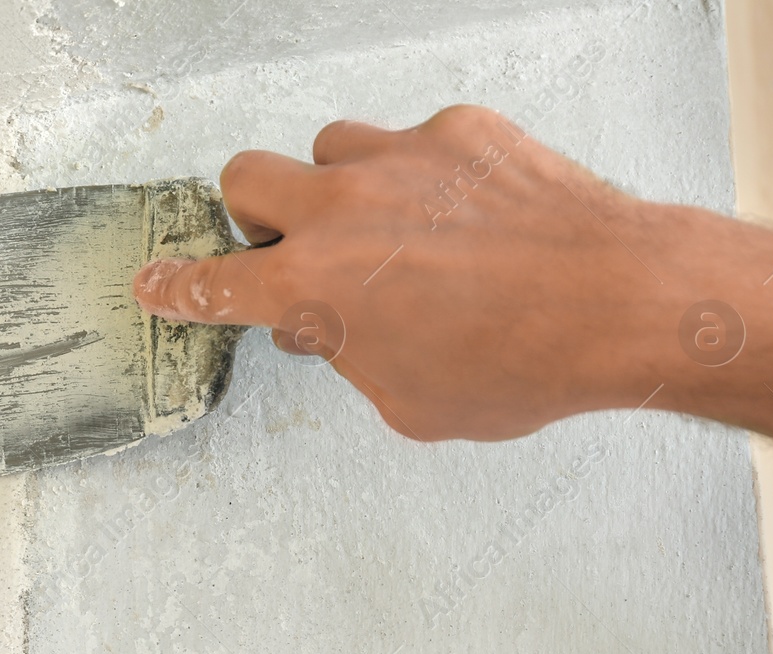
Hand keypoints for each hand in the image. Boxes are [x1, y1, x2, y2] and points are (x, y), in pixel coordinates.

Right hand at [132, 106, 684, 441]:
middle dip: (254, 216)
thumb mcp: (412, 403)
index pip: (215, 285)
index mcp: (315, 289)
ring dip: (337, 189)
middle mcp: (341, 212)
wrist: (617, 303)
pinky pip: (412, 140)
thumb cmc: (521, 366)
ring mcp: (399, 160)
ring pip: (327, 148)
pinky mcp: (461, 131)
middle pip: (245, 178)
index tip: (155, 282)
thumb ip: (355, 359)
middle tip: (288, 247)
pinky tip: (464, 216)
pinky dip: (421, 176)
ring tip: (388, 232)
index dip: (176, 288)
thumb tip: (340, 330)